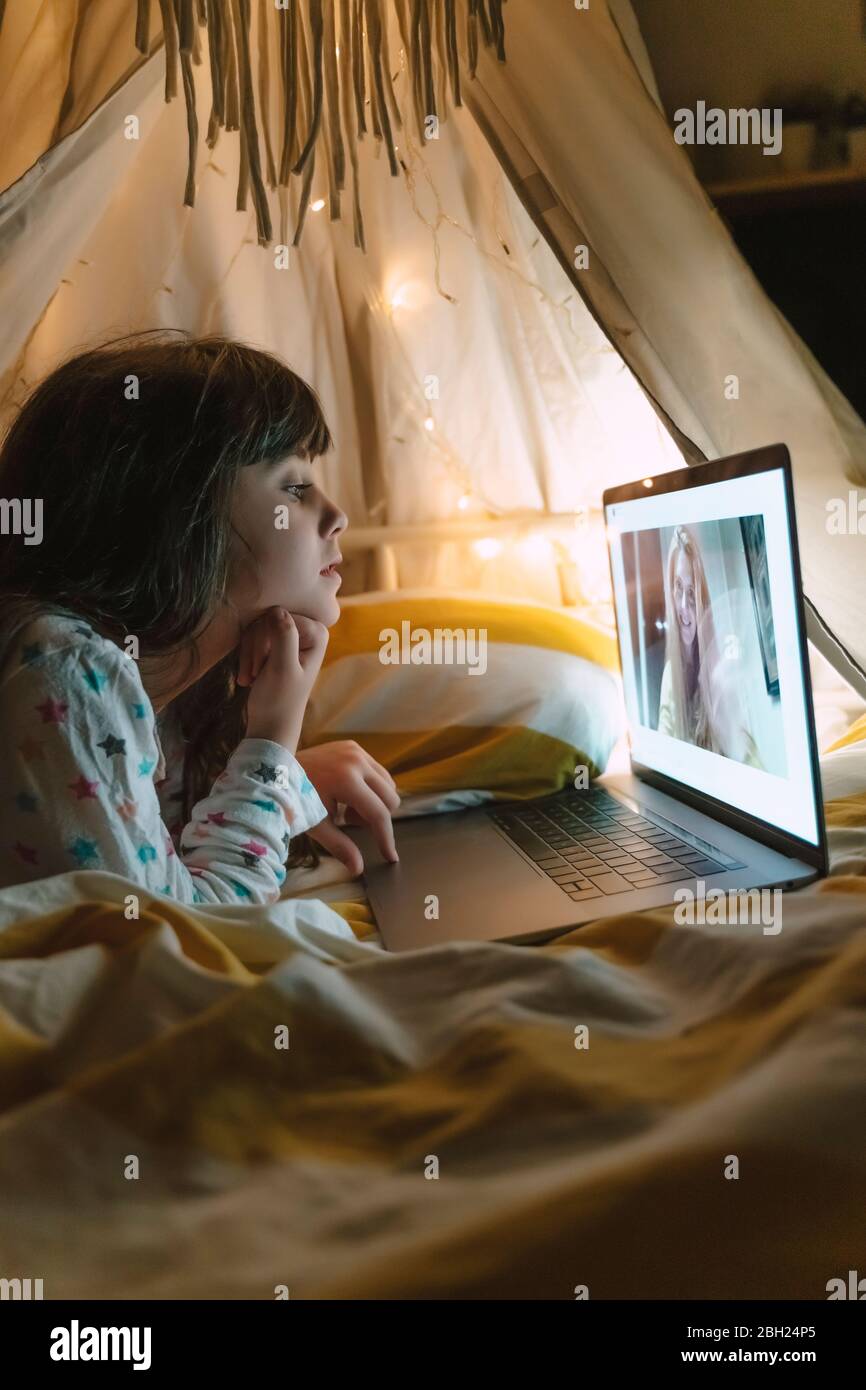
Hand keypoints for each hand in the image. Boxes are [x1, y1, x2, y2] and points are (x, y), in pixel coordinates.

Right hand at [238, 607, 328, 753]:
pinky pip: (251, 637)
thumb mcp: (282, 668)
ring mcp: (290, 637)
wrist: (270, 725)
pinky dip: (246, 658)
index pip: (279, 614)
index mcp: (317, 633)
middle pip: (266, 619)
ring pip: (256, 628)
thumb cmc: (279, 700)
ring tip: (251, 676)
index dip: (265, 638)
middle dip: (255, 648)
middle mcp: (307, 630)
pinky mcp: (275, 645)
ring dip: (248, 655)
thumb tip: (278, 609)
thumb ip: (284, 636)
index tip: (263, 664)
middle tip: (255, 672)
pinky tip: (248, 677)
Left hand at [296, 740, 400, 872]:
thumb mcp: (317, 825)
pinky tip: (347, 793)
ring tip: (347, 806)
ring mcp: (356, 750)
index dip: (385, 837)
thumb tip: (358, 869)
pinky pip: (377, 771)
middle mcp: (357, 761)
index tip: (390, 857)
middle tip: (348, 820)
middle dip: (377, 817)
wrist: (276, 770)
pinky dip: (370, 787)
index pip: (378, 814)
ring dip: (375, 801)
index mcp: (347, 780)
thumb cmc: (294, 800)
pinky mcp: (353, 746)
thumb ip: (340, 846)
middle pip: (390, 798)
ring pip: (388, 784)